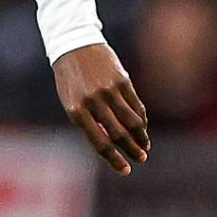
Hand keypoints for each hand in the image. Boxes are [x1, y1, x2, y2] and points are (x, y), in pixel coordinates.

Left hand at [53, 41, 148, 174]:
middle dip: (132, 150)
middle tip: (141, 159)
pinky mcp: (122, 80)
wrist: (74, 45)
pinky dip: (142, 119)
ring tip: (145, 146)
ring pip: (132, 121)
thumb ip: (89, 123)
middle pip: (119, 134)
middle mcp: (93, 102)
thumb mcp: (72, 102)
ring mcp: (109, 91)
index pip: (100, 143)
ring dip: (141, 137)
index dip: (114, 159)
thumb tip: (112, 144)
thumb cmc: (70, 79)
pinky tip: (143, 127)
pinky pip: (136, 105)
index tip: (126, 170)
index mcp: (77, 111)